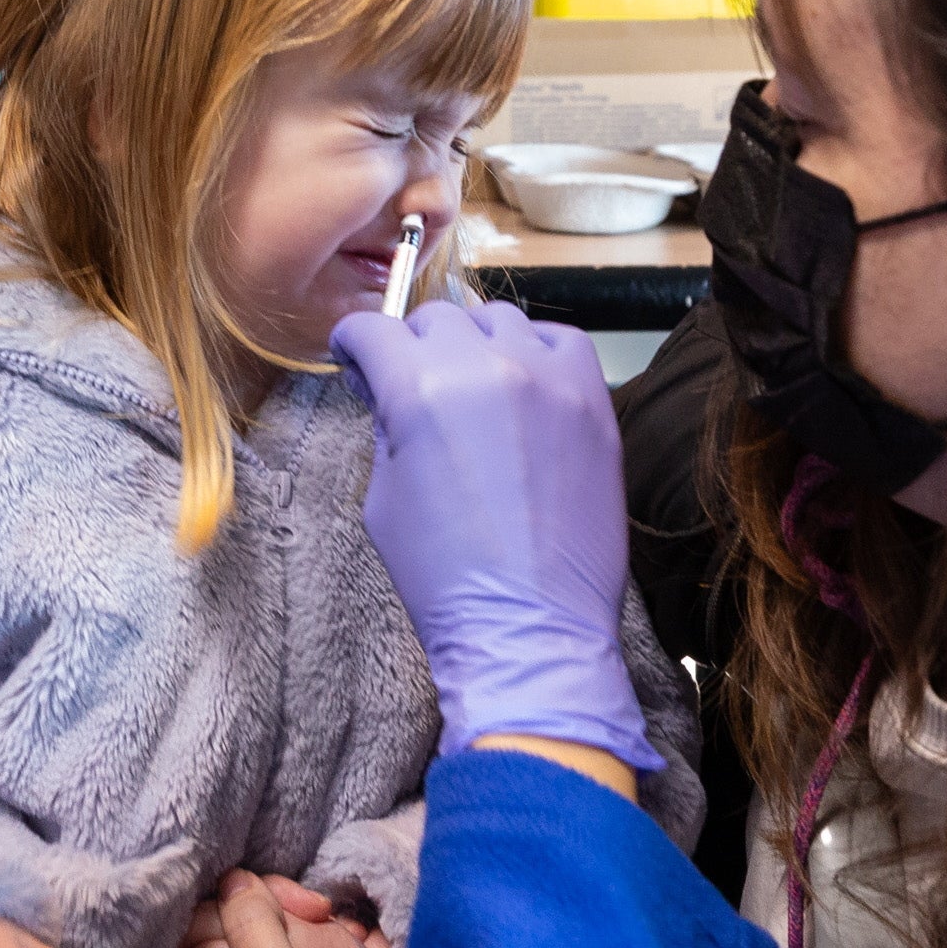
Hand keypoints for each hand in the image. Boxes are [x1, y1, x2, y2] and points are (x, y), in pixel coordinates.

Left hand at [169, 874, 398, 947]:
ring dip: (297, 916)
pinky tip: (344, 933)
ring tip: (331, 920)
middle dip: (274, 908)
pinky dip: (312, 933)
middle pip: (229, 921)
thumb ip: (253, 931)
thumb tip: (232, 880)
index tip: (301, 912)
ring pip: (260, 928)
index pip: (201, 923)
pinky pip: (288, 947)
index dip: (244, 903)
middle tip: (318, 913)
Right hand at [330, 301, 660, 772]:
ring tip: (473, 387)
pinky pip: (562, 340)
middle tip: (412, 385)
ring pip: (499, 320)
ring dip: (475, 344)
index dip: (353, 343)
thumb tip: (387, 389)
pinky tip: (525, 384)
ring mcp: (547, 379)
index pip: (372, 329)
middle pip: (435, 318)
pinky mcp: (593, 400)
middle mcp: (484, 368)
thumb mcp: (384, 500)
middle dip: (412, 347)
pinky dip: (537, 350)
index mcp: (419, 391)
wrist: (530, 629)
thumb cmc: (445, 579)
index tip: (354, 358)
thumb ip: (387, 428)